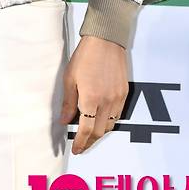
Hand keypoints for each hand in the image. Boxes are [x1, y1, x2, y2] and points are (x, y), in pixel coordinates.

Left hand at [59, 34, 128, 153]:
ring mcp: (118, 98)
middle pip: (99, 132)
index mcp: (91, 99)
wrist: (106, 40)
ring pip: (110, 125)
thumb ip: (68, 103)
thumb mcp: (70, 78)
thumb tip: (64, 121)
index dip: (81, 143)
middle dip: (90, 142)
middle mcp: (107, 102)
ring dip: (100, 133)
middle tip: (82, 146)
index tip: (76, 149)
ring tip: (90, 135)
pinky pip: (117, 115)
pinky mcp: (125, 93)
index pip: (86, 130)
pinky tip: (101, 120)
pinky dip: (109, 122)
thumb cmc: (85, 56)